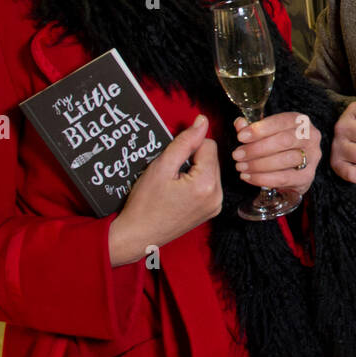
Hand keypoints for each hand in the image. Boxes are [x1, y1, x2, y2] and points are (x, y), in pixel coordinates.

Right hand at [107, 114, 222, 266]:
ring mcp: (216, 206)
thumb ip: (184, 141)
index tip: (172, 160)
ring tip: (174, 184)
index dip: (188, 147)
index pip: (209, 145)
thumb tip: (202, 121)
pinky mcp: (212, 211)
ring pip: (211, 170)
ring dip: (195, 170)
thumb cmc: (145, 203)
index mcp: (206, 184)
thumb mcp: (161, 166)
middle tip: (171, 174)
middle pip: (212, 158)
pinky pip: (210, 185)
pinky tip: (180, 192)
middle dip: (192, 159)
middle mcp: (217, 196)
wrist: (138, 235)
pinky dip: (197, 182)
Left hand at [232, 110, 320, 197]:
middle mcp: (310, 137)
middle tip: (237, 155)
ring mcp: (312, 157)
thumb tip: (240, 123)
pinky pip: (283, 178)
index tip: (241, 136)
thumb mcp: (266, 133)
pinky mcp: (307, 177)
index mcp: (300, 121)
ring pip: (285, 160)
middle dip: (257, 149)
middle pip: (284, 141)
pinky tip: (248, 177)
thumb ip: (252, 127)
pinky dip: (263, 178)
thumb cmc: (279, 146)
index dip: (260, 129)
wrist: (294, 170)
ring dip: (258, 164)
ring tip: (241, 166)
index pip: (281, 121)